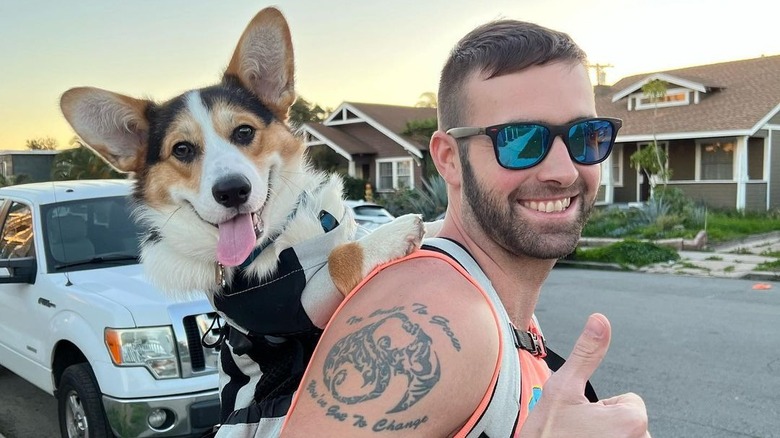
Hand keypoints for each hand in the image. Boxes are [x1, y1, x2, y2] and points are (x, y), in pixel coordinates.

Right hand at [520, 313, 649, 437]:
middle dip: (604, 427)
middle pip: (628, 422)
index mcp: (632, 420)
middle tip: (576, 434)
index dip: (600, 408)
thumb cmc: (546, 436)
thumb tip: (600, 320)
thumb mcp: (562, 389)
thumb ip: (586, 354)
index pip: (628, 402)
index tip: (580, 421)